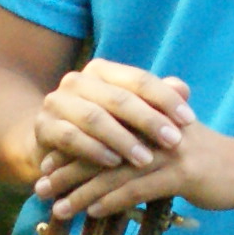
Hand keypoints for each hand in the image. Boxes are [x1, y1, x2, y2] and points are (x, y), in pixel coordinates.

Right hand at [27, 61, 190, 187]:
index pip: (139, 79)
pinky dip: (94, 150)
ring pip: (95, 118)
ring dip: (123, 140)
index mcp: (102, 71)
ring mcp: (57, 102)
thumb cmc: (103, 129)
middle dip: (149, 121)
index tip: (190, 120)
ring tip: (146, 160)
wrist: (53, 146)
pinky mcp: (43, 127)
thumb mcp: (129, 116)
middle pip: (119, 98)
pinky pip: (71, 138)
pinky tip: (114, 163)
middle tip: (174, 141)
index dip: (166, 99)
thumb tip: (184, 88)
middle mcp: (77, 80)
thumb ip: (155, 101)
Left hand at [43, 102, 233, 219]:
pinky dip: (111, 201)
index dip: (71, 147)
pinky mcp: (182, 173)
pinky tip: (91, 213)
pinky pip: (137, 188)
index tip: (46, 164)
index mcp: (146, 116)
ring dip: (82, 192)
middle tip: (40, 186)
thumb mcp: (168, 140)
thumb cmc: (202, 159)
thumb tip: (102, 153)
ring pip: (114, 172)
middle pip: (100, 149)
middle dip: (67, 170)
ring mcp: (168, 150)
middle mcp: (154, 128)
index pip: (99, 129)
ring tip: (57, 208)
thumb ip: (138, 139)